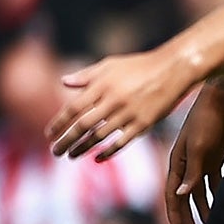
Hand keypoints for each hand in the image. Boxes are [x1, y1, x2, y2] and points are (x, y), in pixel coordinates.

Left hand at [49, 48, 192, 161]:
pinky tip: (97, 158)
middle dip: (66, 140)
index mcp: (102, 85)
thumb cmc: (140, 66)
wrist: (174, 69)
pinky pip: (122, 142)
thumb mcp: (111, 64)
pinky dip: (108, 152)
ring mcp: (129, 113)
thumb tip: (64, 82)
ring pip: (99, 136)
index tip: (49, 134)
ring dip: (82, 148)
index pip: (73, 108)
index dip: (59, 123)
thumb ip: (87, 75)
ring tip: (71, 156)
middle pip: (82, 125)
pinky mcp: (144, 124)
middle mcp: (113, 100)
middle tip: (55, 152)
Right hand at [164, 83, 223, 223]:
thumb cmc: (205, 122)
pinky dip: (215, 195)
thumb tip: (180, 195)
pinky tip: (221, 206)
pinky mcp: (213, 160)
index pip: (172, 193)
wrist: (220, 102)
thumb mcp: (199, 148)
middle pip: (184, 196)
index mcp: (177, 163)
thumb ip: (192, 172)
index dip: (174, 211)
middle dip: (186, 215)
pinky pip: (213, 182)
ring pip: (199, 192)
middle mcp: (186, 166)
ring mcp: (200, 163)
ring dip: (202, 208)